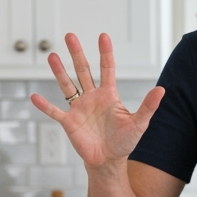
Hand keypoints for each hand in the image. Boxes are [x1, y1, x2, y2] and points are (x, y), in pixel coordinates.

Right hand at [30, 32, 164, 169]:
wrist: (109, 161)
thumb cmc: (124, 142)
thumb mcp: (139, 123)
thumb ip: (148, 106)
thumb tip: (162, 89)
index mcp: (109, 95)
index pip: (106, 69)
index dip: (105, 53)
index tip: (103, 36)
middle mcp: (92, 98)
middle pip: (83, 71)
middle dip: (77, 54)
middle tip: (70, 35)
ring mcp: (79, 109)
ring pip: (67, 85)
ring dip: (59, 71)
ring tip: (52, 56)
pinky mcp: (69, 122)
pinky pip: (54, 112)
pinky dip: (44, 105)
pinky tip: (34, 96)